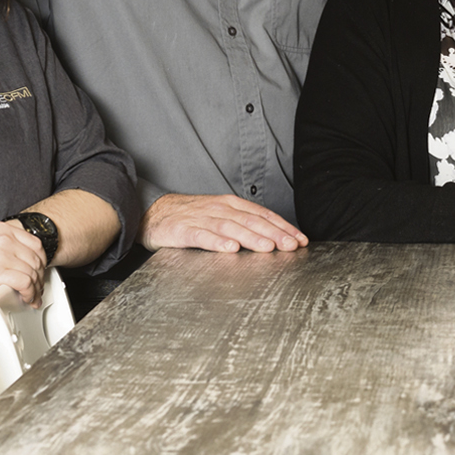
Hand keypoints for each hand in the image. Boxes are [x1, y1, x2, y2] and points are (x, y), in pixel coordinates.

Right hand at [0, 221, 45, 306]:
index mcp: (2, 230)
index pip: (34, 244)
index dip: (40, 260)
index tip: (38, 270)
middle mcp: (7, 240)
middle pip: (36, 259)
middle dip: (40, 276)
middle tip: (38, 288)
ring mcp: (4, 254)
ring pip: (33, 272)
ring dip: (37, 288)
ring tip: (34, 298)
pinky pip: (25, 283)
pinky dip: (30, 293)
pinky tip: (27, 299)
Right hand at [143, 193, 306, 252]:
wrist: (154, 213)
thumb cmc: (191, 217)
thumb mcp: (221, 215)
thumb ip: (244, 224)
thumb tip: (274, 238)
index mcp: (231, 204)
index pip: (263, 214)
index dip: (283, 227)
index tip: (300, 239)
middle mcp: (220, 209)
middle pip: (251, 220)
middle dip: (275, 234)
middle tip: (292, 246)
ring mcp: (201, 219)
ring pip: (231, 228)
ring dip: (252, 238)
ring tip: (268, 248)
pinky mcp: (183, 231)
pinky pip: (202, 236)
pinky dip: (217, 242)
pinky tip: (230, 249)